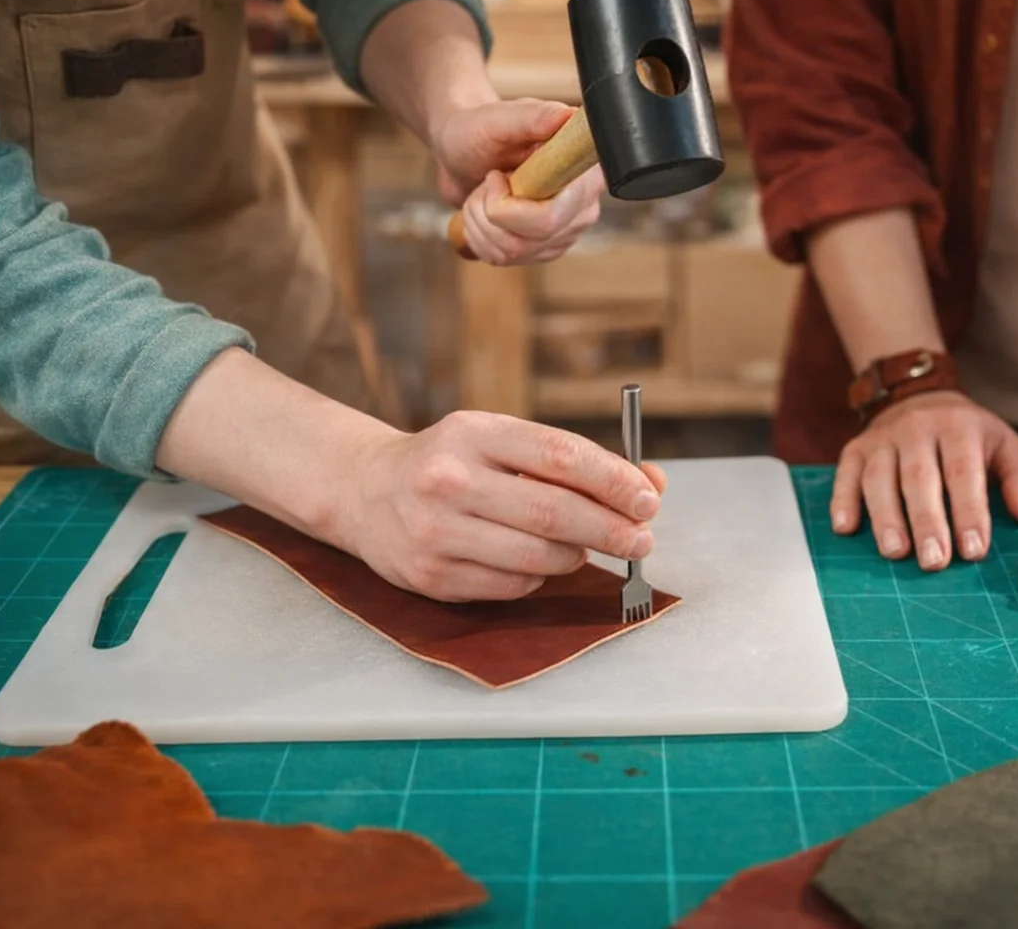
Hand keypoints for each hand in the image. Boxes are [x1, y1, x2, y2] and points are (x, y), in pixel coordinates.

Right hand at [336, 411, 664, 602]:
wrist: (366, 490)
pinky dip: (539, 576)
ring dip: (577, 556)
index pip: (561, 455)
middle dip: (611, 529)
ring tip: (588, 548)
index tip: (648, 498)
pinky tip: (539, 561)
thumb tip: (651, 483)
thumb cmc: (455, 462)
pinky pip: (512, 584)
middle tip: (642, 539)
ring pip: (537, 556)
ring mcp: (435, 530)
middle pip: (554, 512)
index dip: (614, 480)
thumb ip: (572, 460)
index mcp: (474, 433)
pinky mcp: (430, 575)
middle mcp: (449, 479)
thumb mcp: (502, 441)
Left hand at [432, 98, 605, 264]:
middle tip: (488, 181)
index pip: (553, 216)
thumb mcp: (499, 118)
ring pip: (514, 252)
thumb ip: (534, 117)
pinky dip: (482, 237)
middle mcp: (582, 205)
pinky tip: (486, 213)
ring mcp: (565, 231)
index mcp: (582, 171)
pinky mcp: (545, 248)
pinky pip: (507, 259)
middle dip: (490, 212)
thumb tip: (566, 116)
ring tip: (483, 194)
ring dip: (481, 223)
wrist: (462, 153)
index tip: (497, 175)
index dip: (513, 206)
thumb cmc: (479, 131)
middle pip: (533, 238)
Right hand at [831, 391, 1017, 569]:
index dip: (969, 512)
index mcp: (958, 428)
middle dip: (927, 521)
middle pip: (919, 478)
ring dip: (886, 517)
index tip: (974, 550)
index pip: (963, 472)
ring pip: (879, 478)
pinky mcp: (855, 449)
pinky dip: (843, 500)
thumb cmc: (968, 436)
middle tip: (934, 561)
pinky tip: (845, 528)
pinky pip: (845, 474)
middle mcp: (917, 429)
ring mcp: (882, 438)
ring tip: (895, 552)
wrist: (919, 397)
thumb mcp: (1004, 445)